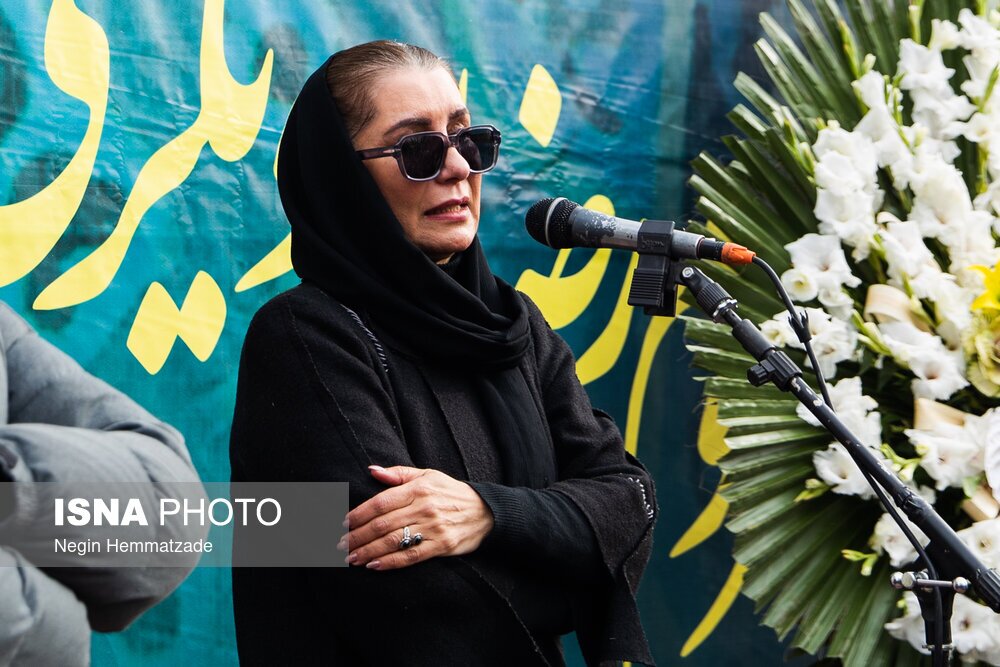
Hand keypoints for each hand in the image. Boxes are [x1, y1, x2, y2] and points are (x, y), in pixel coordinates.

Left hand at [339, 465, 493, 570]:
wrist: (487, 511)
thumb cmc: (452, 492)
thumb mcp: (428, 475)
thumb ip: (399, 474)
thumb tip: (371, 470)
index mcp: (418, 489)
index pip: (380, 502)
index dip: (358, 514)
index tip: (342, 523)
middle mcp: (424, 507)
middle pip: (383, 524)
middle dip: (357, 536)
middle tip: (340, 545)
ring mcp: (433, 528)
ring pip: (393, 541)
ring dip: (368, 551)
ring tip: (351, 558)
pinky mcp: (442, 546)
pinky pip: (411, 556)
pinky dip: (390, 562)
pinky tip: (373, 565)